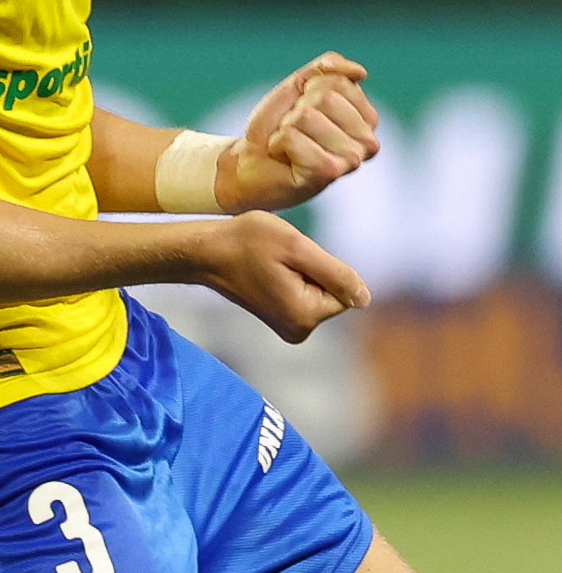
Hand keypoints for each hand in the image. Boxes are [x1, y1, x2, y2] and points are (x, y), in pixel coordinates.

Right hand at [194, 209, 370, 342]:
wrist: (206, 252)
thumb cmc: (247, 242)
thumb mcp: (296, 247)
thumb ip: (336, 273)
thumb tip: (366, 299)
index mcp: (306, 316)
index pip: (344, 289)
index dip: (322, 265)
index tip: (291, 257)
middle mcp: (299, 331)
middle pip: (331, 292)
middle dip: (313, 268)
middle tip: (279, 257)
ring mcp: (288, 327)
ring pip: (316, 290)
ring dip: (300, 270)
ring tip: (271, 262)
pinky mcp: (279, 319)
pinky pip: (302, 293)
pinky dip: (290, 276)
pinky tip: (267, 269)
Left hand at [216, 51, 379, 212]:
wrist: (253, 160)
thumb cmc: (279, 123)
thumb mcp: (301, 85)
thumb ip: (329, 69)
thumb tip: (361, 71)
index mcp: (366, 118)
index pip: (339, 82)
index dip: (309, 90)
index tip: (303, 109)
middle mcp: (367, 141)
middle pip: (325, 97)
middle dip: (298, 109)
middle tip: (295, 129)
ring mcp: (350, 160)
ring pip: (307, 116)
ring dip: (287, 127)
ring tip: (291, 143)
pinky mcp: (327, 173)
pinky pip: (291, 137)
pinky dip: (278, 142)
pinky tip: (285, 157)